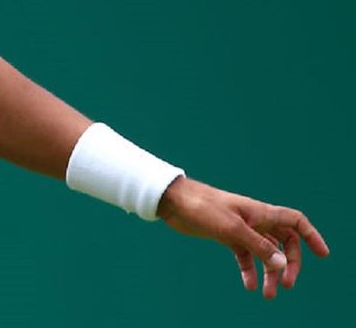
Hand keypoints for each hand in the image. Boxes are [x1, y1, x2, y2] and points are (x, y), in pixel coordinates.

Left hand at [157, 177, 329, 298]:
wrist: (174, 201)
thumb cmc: (203, 207)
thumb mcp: (232, 229)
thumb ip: (258, 246)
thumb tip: (282, 264)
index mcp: (261, 213)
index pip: (295, 221)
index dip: (311, 236)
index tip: (322, 255)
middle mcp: (255, 219)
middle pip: (284, 242)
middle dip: (289, 264)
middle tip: (286, 285)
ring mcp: (241, 228)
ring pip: (265, 252)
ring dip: (269, 272)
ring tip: (268, 295)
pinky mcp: (226, 235)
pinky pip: (245, 255)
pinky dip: (250, 270)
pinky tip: (250, 286)